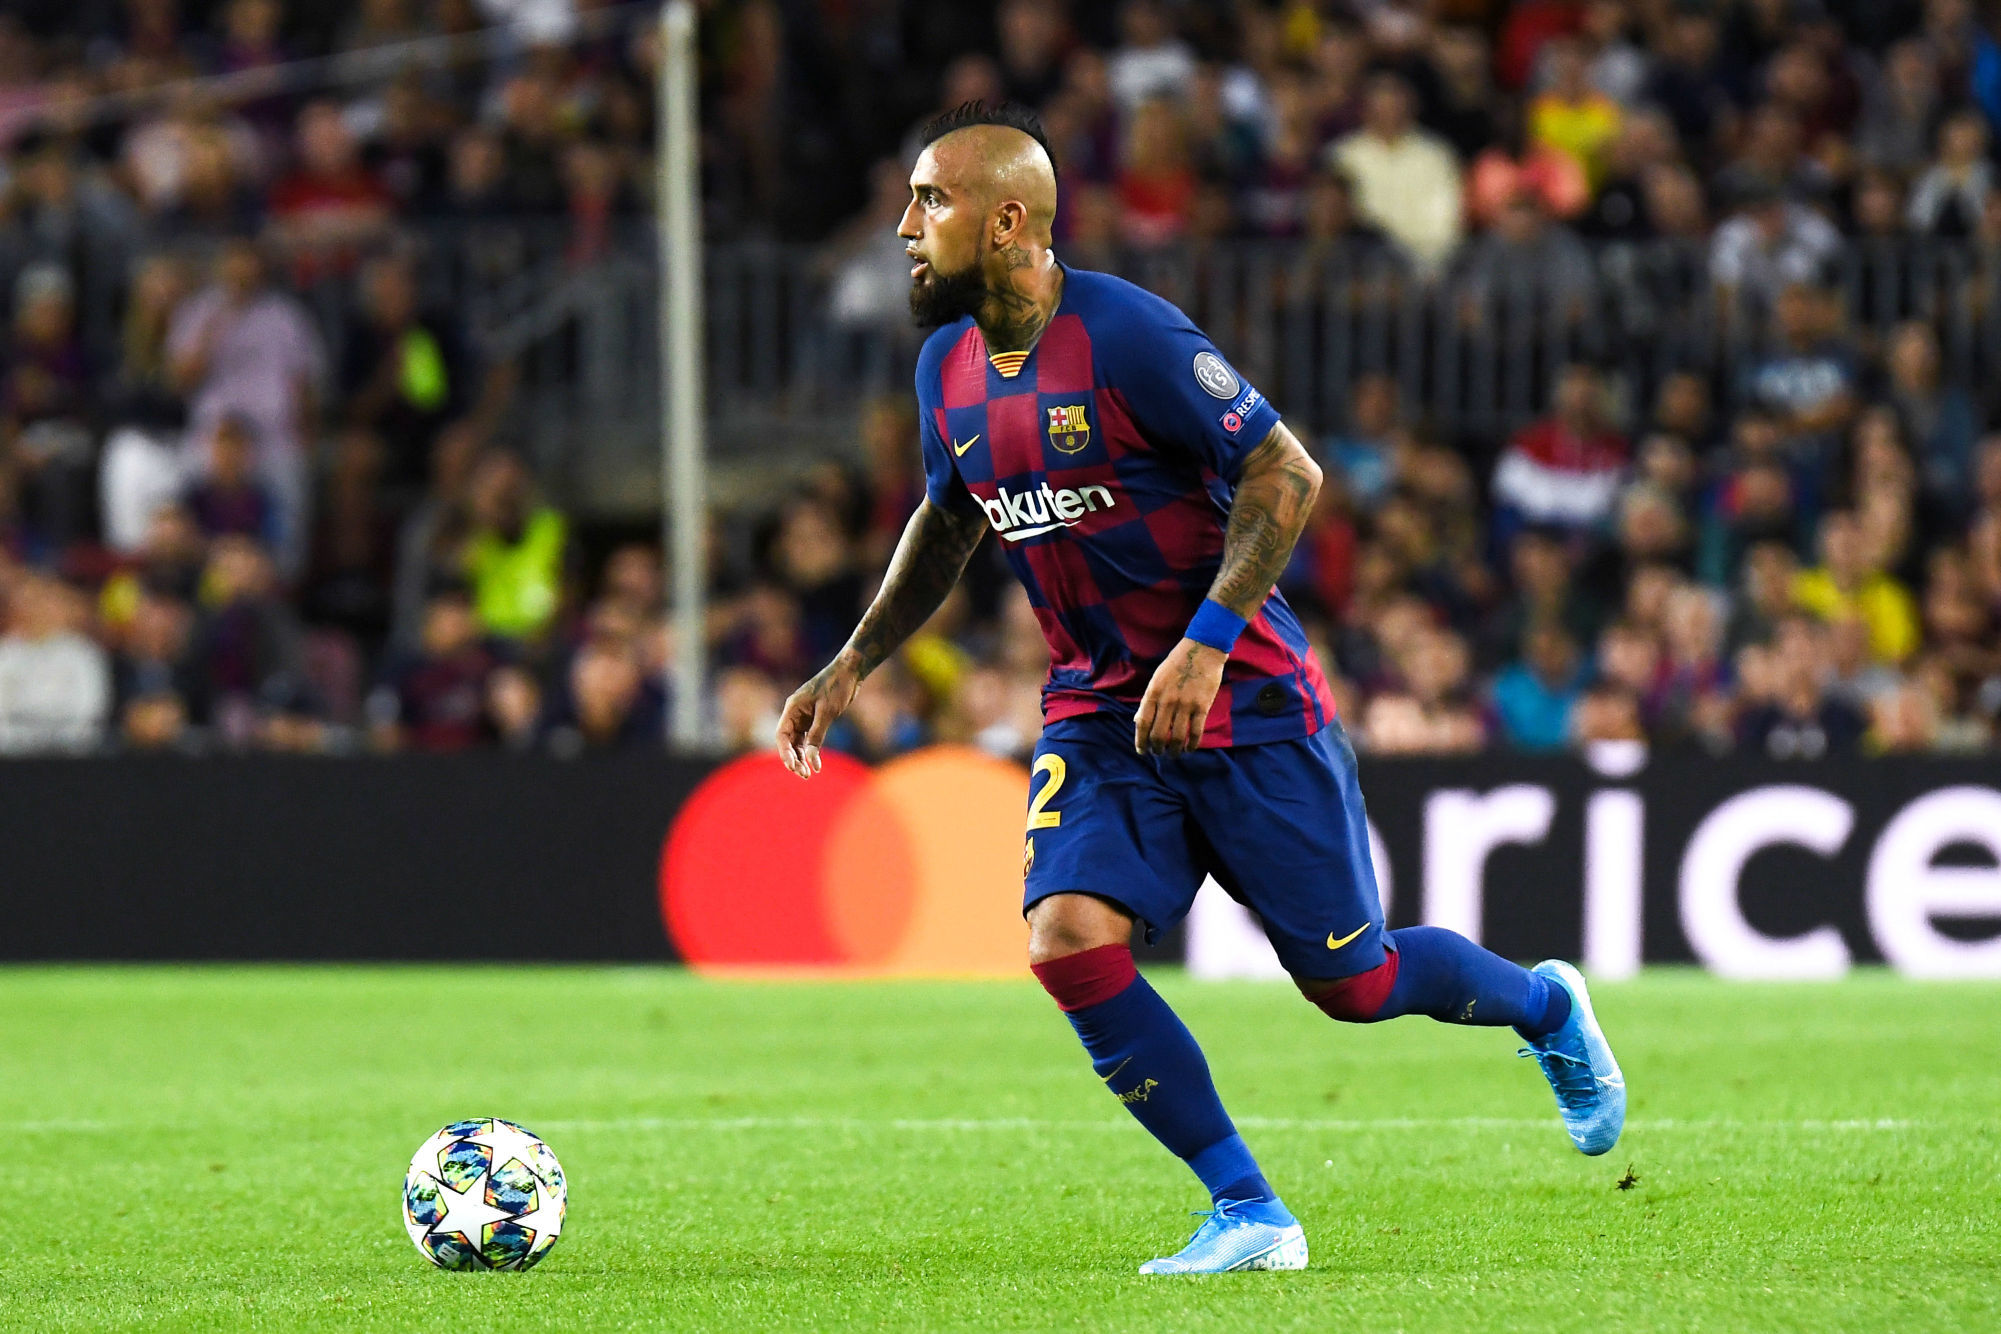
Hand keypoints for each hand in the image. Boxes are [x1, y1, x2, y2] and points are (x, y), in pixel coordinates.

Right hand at [776, 653, 862, 777]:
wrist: (850, 672)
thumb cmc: (837, 687)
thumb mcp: (827, 712)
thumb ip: (817, 736)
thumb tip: (811, 759)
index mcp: (792, 708)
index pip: (782, 734)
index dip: (785, 752)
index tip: (792, 767)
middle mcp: (795, 713)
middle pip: (788, 741)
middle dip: (794, 758)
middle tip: (804, 775)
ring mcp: (804, 716)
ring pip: (797, 742)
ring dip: (801, 757)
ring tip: (808, 773)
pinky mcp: (814, 719)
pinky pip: (808, 738)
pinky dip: (810, 750)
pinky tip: (814, 762)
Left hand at [1133, 638, 1225, 754]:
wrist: (1202, 650)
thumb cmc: (1177, 664)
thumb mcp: (1157, 678)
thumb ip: (1148, 700)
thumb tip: (1138, 721)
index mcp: (1153, 693)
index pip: (1142, 723)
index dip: (1140, 741)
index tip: (1142, 751)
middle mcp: (1167, 701)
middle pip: (1158, 734)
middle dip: (1157, 749)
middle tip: (1159, 753)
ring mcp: (1185, 705)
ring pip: (1177, 737)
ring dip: (1173, 750)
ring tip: (1173, 754)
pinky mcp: (1202, 706)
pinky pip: (1196, 732)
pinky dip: (1192, 744)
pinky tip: (1189, 749)